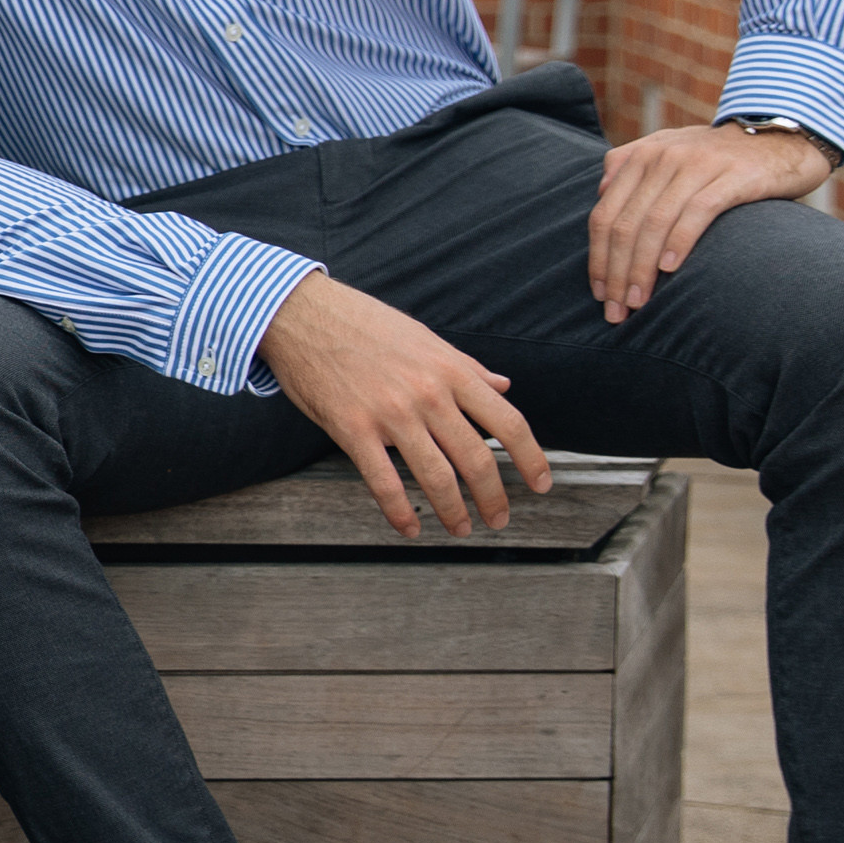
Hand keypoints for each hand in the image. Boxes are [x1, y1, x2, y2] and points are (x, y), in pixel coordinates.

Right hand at [256, 270, 550, 537]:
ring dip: (454, 511)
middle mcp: (428, 394)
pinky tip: (409, 527)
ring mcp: (390, 413)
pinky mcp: (352, 429)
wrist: (303, 314)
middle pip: (477, 458)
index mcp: (451, 370)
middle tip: (498, 518)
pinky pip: (383, 482)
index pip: (508, 422)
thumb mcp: (425, 337)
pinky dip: (400, 511)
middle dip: (493, 498)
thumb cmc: (362, 323)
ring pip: (436, 476)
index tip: (540, 483)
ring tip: (460, 528)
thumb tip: (501, 386)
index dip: (531, 459)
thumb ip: (466, 366)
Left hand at [589, 121, 831, 321]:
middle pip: (625, 224)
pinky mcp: (733, 176)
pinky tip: (669, 269)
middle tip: (617, 310)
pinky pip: (697, 212)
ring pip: (654, 223)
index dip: (598, 258)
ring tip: (638, 302)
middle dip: (616, 273)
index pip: (605, 215)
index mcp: (642, 157)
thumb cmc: (720, 157)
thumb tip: (601, 192)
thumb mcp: (671, 150)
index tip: (599, 293)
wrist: (781, 139)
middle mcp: (663, 157)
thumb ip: (632, 163)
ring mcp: (697, 165)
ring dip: (642, 269)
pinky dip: (679, 242)